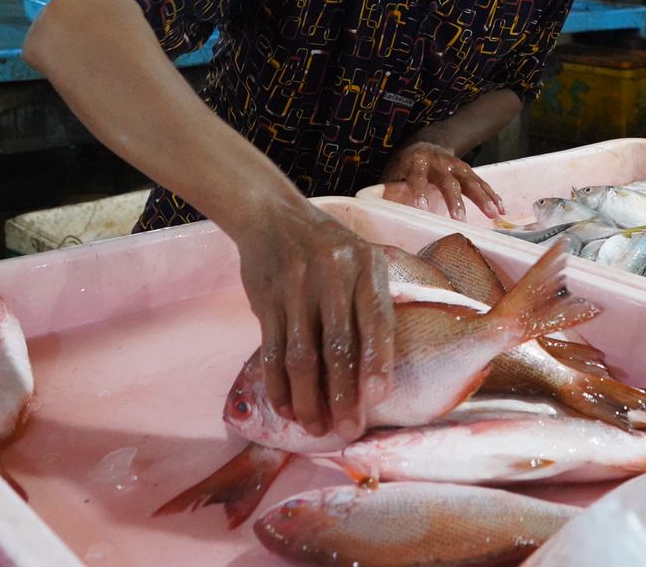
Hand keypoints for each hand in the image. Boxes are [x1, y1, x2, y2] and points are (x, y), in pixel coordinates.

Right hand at [232, 200, 393, 439]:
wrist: (273, 217)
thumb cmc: (329, 248)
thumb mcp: (362, 260)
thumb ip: (371, 304)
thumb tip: (378, 370)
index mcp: (366, 265)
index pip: (375, 319)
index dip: (377, 361)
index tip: (378, 398)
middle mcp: (332, 275)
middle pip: (338, 346)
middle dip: (343, 395)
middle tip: (347, 429)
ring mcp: (296, 288)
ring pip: (302, 356)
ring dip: (308, 399)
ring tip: (316, 428)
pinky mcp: (267, 300)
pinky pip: (273, 351)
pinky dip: (279, 385)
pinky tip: (287, 407)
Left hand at [380, 140, 503, 219]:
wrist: (426, 142)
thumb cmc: (405, 166)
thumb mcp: (393, 173)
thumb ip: (390, 190)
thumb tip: (379, 212)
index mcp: (415, 162)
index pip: (417, 176)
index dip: (419, 190)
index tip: (422, 208)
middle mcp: (438, 162)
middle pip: (448, 181)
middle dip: (454, 200)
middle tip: (459, 219)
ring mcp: (455, 165)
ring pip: (470, 181)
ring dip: (482, 198)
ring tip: (493, 214)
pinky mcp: (467, 170)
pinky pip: (481, 182)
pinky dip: (492, 195)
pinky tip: (500, 210)